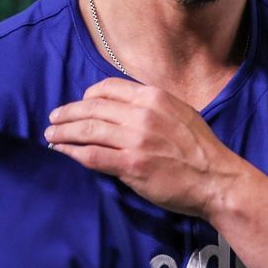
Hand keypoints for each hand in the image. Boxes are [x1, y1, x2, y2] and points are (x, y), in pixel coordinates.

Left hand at [45, 78, 239, 217]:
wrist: (216, 179)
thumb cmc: (200, 149)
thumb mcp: (179, 113)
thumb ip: (152, 107)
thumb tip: (124, 107)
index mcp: (154, 97)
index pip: (108, 88)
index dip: (87, 96)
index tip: (78, 105)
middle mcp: (143, 114)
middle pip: (92, 107)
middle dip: (67, 113)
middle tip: (53, 119)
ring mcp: (136, 140)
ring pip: (88, 130)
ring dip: (63, 132)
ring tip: (51, 134)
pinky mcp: (132, 165)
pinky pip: (92, 156)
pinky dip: (72, 152)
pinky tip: (61, 152)